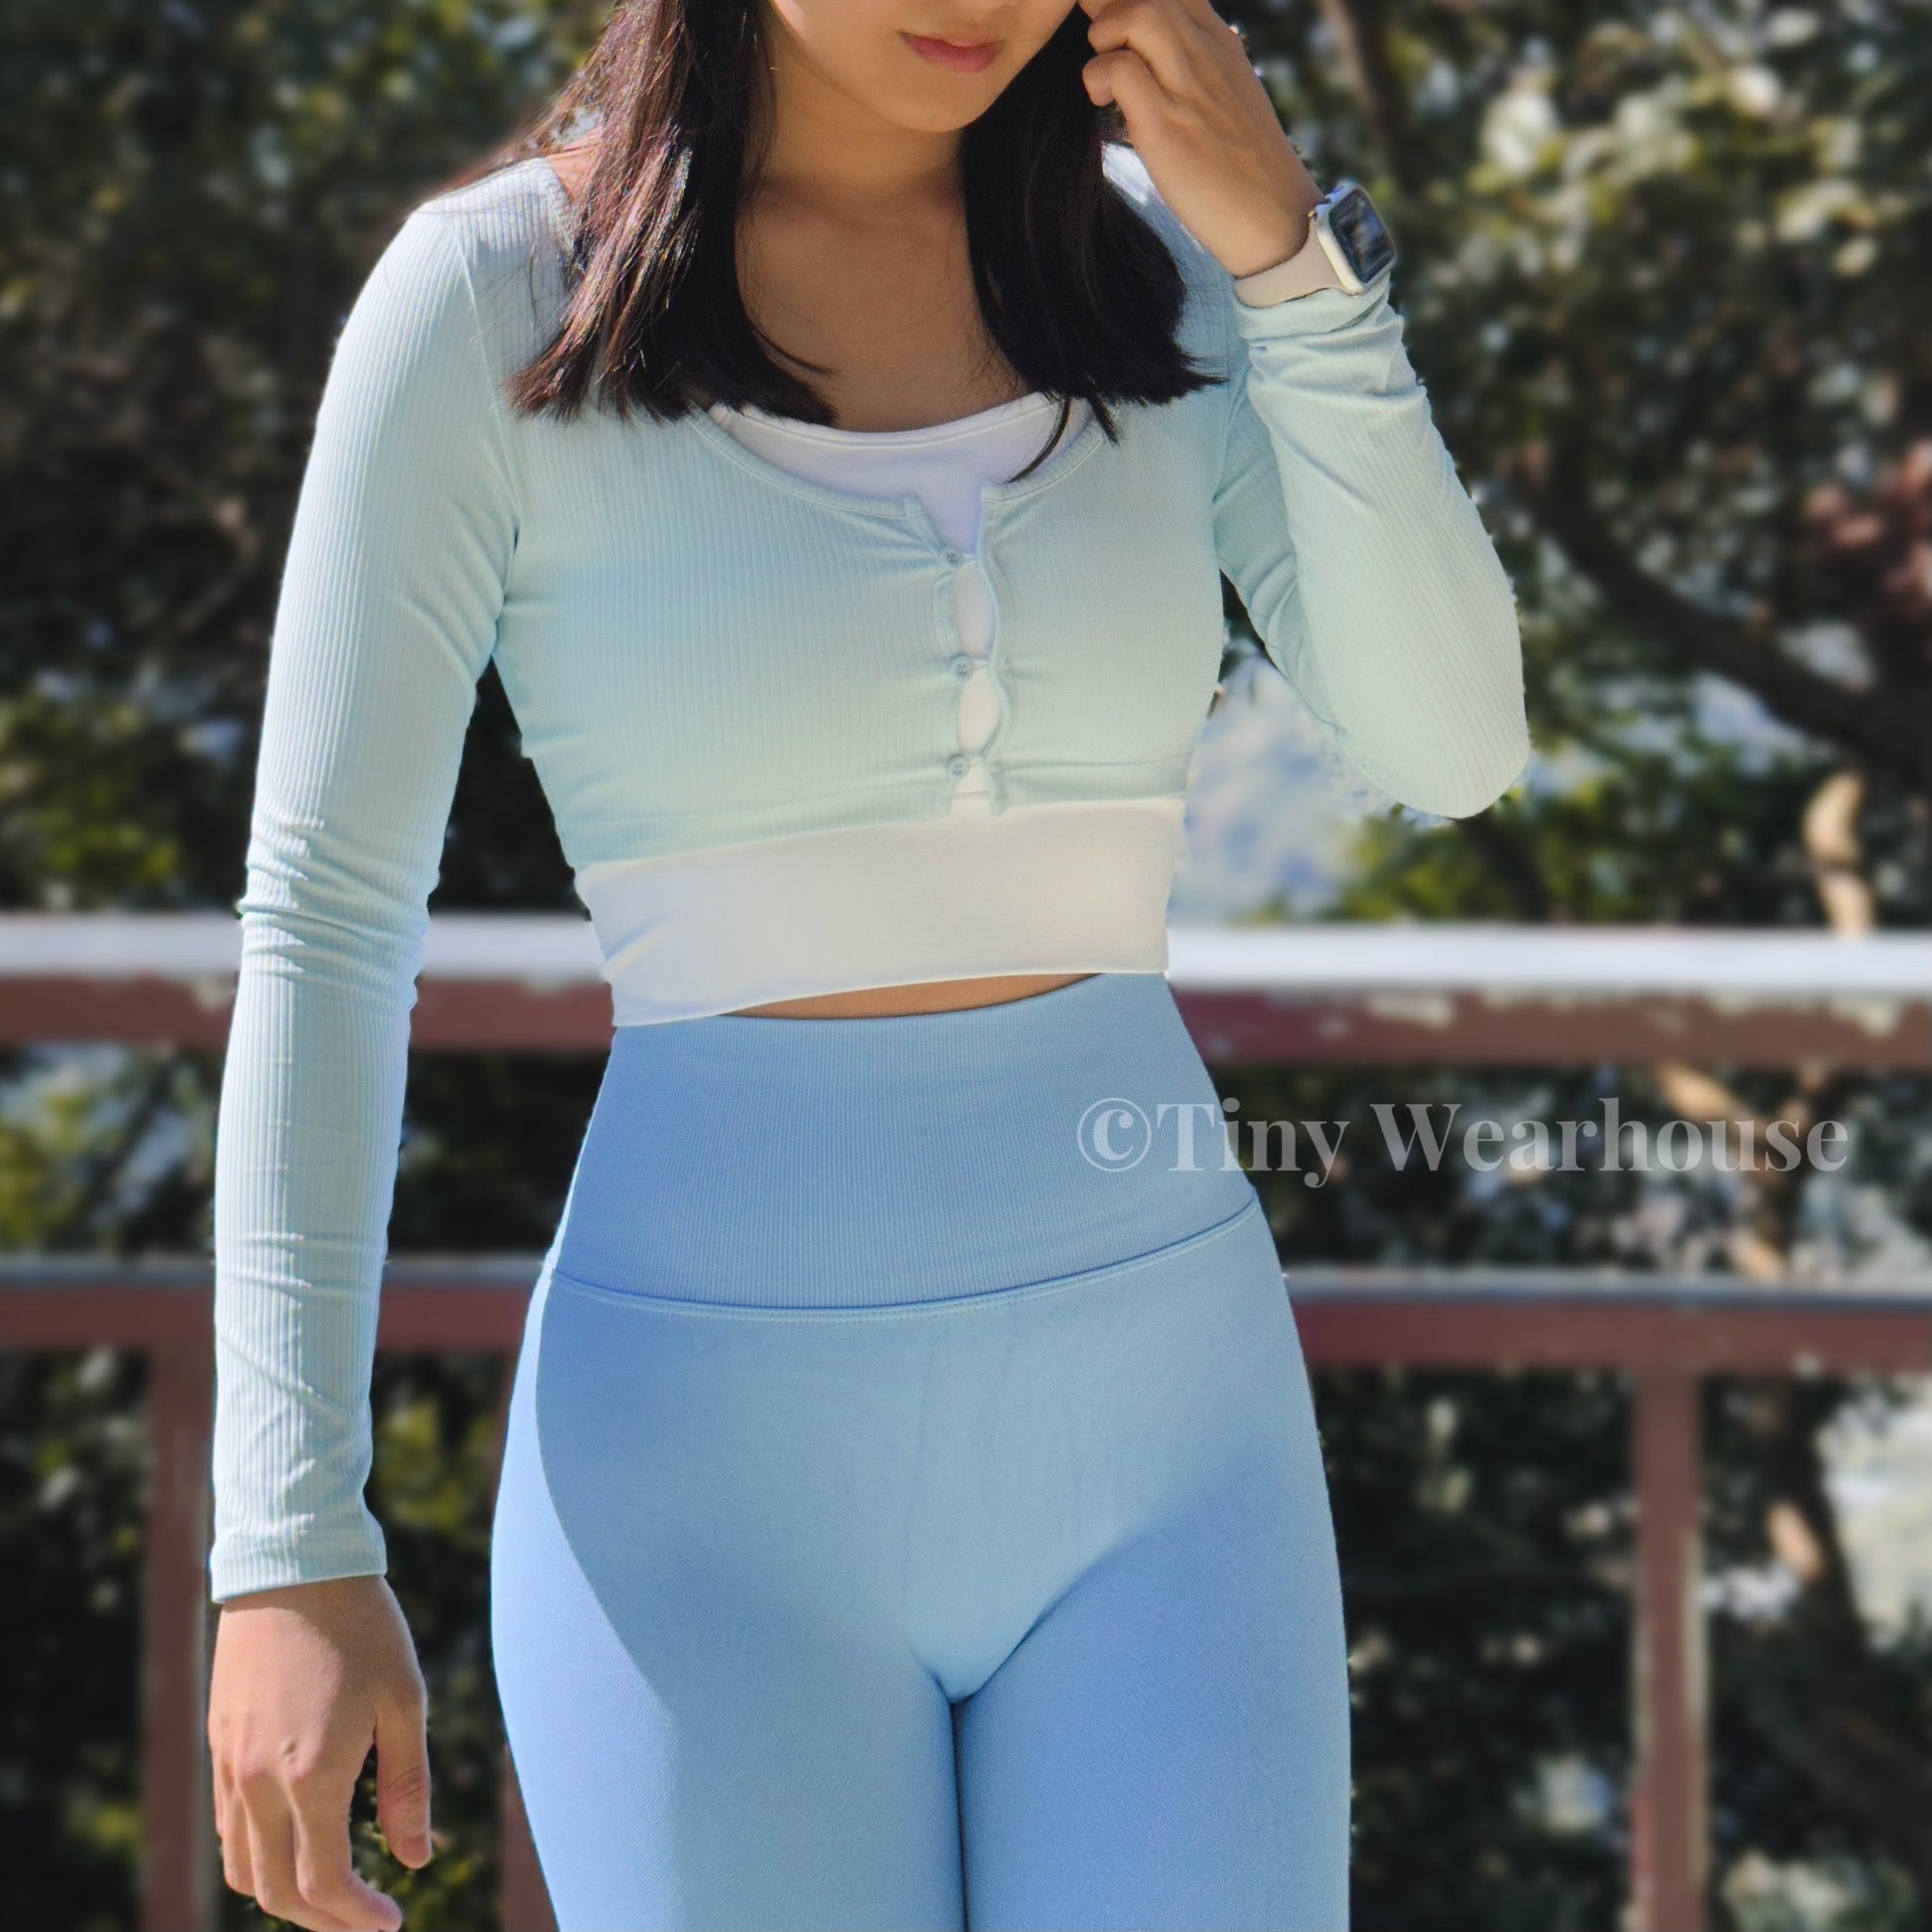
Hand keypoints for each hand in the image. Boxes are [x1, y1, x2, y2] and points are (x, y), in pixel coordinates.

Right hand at [207, 1575, 432, 1930]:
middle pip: (275, 1891)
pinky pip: (229, 1826)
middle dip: (322, 1919)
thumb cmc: (363, 1626)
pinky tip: (297, 1842)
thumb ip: (408, 1787)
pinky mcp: (219, 1743)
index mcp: (312, 1775)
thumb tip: (415, 1860)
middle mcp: (260, 1781)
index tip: (393, 1921)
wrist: (294, 1563)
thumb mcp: (403, 1701)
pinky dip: (256, 1856)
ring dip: (284, 1893)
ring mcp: (231, 1764)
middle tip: (366, 1918)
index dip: (357, 1917)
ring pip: (241, 1866)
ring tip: (334, 1889)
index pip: (324, 1883)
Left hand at [1077, 0, 1323, 277]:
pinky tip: (1103, 105)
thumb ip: (1197, 62)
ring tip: (1104, 77)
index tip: (1119, 35)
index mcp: (1218, 38)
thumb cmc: (1244, 165)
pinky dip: (1097, 79)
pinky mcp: (1167, 125)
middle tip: (1104, 52)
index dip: (1132, 1)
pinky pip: (1119, 70)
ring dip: (1102, 36)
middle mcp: (1205, 49)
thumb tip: (1160, 52)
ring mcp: (1188, 84)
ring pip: (1135, 12)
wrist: (1275, 217)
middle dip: (1109, 9)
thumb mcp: (1227, 93)